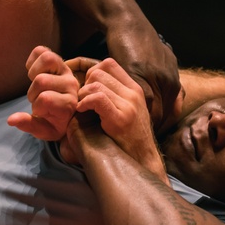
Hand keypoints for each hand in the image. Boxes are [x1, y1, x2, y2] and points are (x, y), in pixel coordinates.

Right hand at [8, 46, 80, 140]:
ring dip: (34, 72)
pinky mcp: (59, 62)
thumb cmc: (53, 123)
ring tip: (36, 85)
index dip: (36, 106)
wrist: (67, 113)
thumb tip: (10, 119)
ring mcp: (66, 71)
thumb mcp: (43, 130)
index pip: (45, 98)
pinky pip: (42, 51)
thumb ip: (28, 125)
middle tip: (37, 100)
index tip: (40, 112)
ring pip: (47, 58)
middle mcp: (71, 85)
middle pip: (41, 80)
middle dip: (33, 92)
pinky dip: (33, 60)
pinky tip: (34, 73)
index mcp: (69, 104)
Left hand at [70, 58, 163, 175]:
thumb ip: (115, 95)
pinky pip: (97, 98)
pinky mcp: (121, 119)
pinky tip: (82, 111)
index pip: (109, 64)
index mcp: (134, 89)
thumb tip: (92, 83)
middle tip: (81, 101)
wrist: (143, 160)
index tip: (86, 90)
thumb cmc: (129, 139)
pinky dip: (85, 102)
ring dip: (82, 95)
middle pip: (99, 71)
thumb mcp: (128, 111)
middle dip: (84, 84)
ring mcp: (129, 105)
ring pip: (96, 83)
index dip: (92, 73)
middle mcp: (133, 94)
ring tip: (81, 108)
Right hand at [104, 17, 182, 132]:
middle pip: (164, 115)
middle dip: (154, 128)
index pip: (172, 113)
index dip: (161, 125)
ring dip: (143, 124)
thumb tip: (180, 98)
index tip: (151, 134)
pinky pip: (139, 100)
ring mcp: (153, 78)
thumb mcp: (165, 60)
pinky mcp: (136, 74)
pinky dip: (131, 110)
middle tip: (140, 139)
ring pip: (152, 111)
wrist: (128, 24)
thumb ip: (172, 80)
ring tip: (131, 134)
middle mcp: (167, 81)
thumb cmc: (143, 43)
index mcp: (174, 81)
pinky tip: (121, 116)